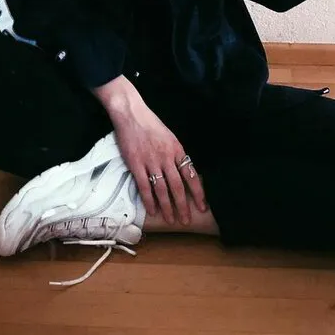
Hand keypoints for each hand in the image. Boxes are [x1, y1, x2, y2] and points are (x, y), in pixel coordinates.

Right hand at [110, 100, 206, 224]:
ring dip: (167, 207)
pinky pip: (144, 186)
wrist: (132, 114)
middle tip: (186, 220)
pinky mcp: (136, 164)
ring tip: (171, 220)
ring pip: (162, 189)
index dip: (198, 192)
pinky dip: (149, 200)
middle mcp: (166, 158)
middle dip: (183, 205)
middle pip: (178, 186)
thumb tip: (183, 172)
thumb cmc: (151, 124)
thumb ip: (176, 155)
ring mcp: (151, 162)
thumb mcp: (170, 137)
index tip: (202, 206)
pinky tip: (152, 211)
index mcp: (177, 150)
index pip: (191, 175)